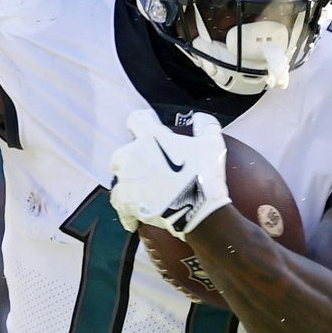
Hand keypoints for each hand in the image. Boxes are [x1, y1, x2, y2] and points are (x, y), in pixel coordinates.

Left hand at [109, 110, 229, 238]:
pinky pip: (119, 202)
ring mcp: (126, 178)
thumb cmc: (205, 175)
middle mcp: (132, 154)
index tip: (147, 130)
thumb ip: (206, 126)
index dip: (142, 124)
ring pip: (119, 177)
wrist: (198, 209)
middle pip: (123, 152)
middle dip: (134, 159)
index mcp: (150, 137)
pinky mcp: (124, 200)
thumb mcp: (212, 144)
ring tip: (145, 192)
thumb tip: (200, 118)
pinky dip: (127, 208)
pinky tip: (136, 214)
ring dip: (129, 182)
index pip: (136, 120)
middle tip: (151, 170)